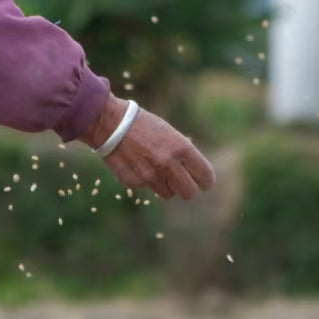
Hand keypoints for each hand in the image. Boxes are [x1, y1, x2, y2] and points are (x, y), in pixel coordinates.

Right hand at [81, 94, 215, 201]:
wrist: (111, 124)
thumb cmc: (143, 125)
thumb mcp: (169, 133)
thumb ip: (182, 153)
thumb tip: (194, 173)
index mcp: (181, 148)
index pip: (204, 175)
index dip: (206, 181)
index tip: (205, 183)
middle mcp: (168, 164)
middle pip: (188, 192)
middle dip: (187, 188)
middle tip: (183, 183)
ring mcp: (151, 176)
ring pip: (168, 194)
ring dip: (166, 186)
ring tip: (157, 169)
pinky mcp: (135, 183)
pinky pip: (148, 188)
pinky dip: (146, 181)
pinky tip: (138, 165)